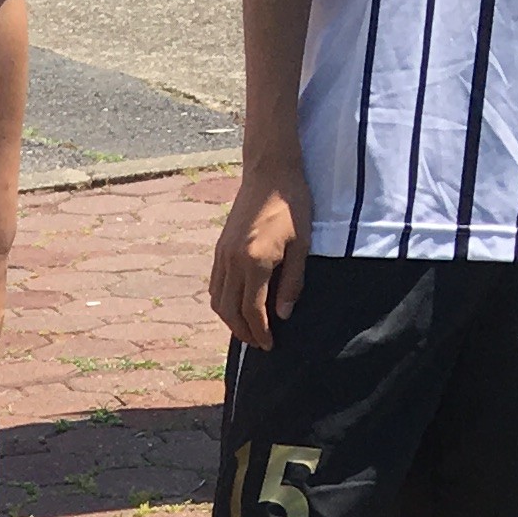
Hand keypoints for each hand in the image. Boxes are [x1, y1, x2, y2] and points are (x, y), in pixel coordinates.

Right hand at [209, 163, 309, 351]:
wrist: (270, 172)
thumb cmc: (292, 204)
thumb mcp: (302, 245)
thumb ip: (292, 283)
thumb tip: (282, 316)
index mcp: (255, 261)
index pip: (253, 311)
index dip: (261, 332)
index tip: (270, 345)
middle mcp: (233, 261)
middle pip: (230, 312)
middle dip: (244, 332)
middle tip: (260, 343)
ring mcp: (222, 255)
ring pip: (218, 301)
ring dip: (231, 321)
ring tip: (248, 328)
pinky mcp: (219, 249)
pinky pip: (215, 286)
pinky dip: (223, 303)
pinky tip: (237, 306)